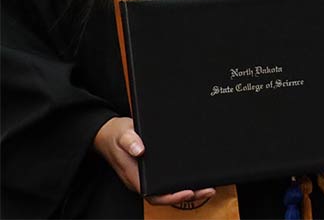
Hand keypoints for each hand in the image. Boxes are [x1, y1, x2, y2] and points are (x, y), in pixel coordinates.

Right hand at [93, 117, 217, 205]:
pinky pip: (167, 181)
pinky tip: (197, 177)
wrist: (109, 134)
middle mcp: (141, 180)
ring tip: (208, 187)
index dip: (171, 197)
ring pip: (168, 190)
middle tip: (207, 190)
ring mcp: (147, 177)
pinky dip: (183, 182)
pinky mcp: (152, 171)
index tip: (187, 192)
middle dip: (187, 196)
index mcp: (134, 176)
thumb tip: (140, 150)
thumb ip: (129, 141)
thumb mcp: (122, 134)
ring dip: (188, 190)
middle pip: (164, 195)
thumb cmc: (116, 135)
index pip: (153, 194)